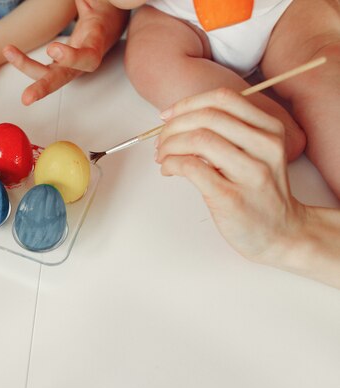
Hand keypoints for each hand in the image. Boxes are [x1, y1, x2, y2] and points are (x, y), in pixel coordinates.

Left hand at [4, 0, 127, 104]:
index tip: (52, 49)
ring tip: (8, 50)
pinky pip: (41, 67)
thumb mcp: (101, 5)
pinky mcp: (60, 65)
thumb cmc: (104, 12)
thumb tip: (84, 1)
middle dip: (44, 87)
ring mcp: (70, 66)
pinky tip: (9, 50)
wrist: (108, 24)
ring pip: (48, 74)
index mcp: (96, 45)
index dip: (71, 58)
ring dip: (26, 66)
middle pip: (63, 77)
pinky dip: (24, 61)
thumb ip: (90, 4)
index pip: (88, 59)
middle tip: (26, 98)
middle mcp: (83, 61)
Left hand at [155, 88, 307, 265]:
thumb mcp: (257, 153)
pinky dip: (171, 163)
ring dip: (169, 145)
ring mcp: (250, 173)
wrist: (282, 233)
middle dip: (173, 126)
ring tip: (162, 156)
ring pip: (198, 139)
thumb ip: (229, 133)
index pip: (223, 99)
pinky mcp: (231, 197)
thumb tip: (178, 119)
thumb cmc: (260, 192)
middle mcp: (264, 147)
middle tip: (160, 140)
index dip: (187, 104)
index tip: (168, 116)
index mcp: (270, 130)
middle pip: (207, 117)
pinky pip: (192, 167)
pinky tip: (168, 170)